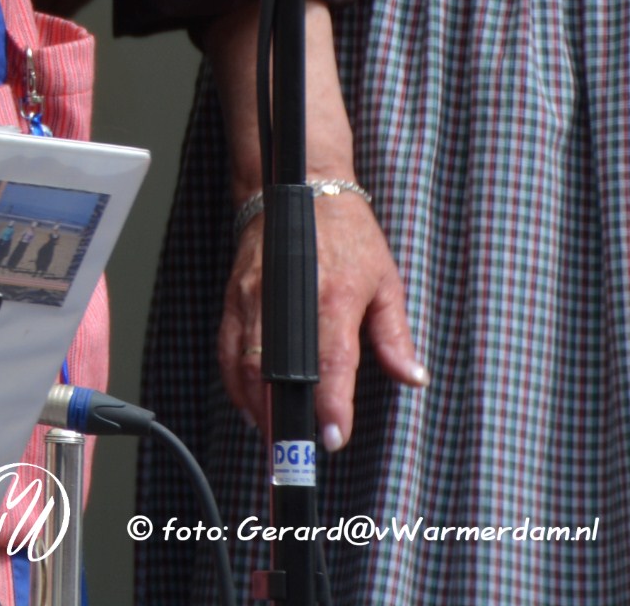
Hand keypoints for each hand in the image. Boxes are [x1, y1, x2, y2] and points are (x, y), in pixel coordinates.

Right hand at [217, 188, 426, 450]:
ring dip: (254, 404)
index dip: (330, 404)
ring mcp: (252, 298)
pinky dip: (234, 381)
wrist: (298, 187)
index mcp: (331, 298)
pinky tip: (249, 402)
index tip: (332, 436)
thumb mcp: (385, 280)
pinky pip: (227, 348)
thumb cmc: (346, 233)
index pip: (329, 363)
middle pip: (274, 371)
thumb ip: (394, 335)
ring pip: (242, 363)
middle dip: (282, 416)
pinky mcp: (233, 297)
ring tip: (271, 433)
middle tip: (296, 451)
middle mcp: (285, 300)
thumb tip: (412, 377)